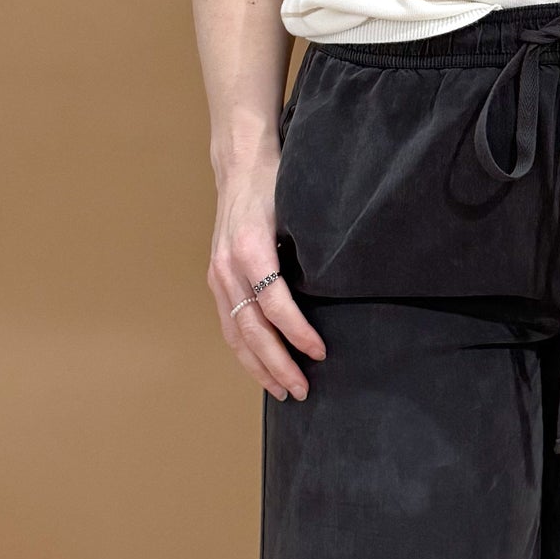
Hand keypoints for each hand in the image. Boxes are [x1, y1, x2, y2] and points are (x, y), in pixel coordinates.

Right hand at [207, 165, 327, 401]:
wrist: (240, 167)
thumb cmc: (276, 185)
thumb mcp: (298, 210)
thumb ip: (310, 248)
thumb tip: (342, 286)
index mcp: (250, 248)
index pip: (274, 303)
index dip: (297, 331)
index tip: (320, 352)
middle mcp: (228, 266)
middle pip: (252, 327)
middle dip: (277, 363)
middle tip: (302, 390)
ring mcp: (218, 274)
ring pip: (235, 333)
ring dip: (259, 366)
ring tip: (282, 391)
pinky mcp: (216, 279)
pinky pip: (228, 324)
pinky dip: (245, 351)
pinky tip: (261, 368)